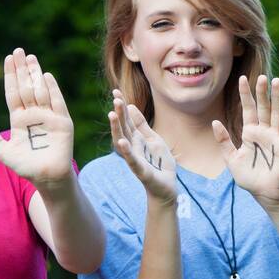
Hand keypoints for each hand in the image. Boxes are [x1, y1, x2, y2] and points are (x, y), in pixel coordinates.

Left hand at [0, 48, 74, 187]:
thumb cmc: (25, 166)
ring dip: (36, 74)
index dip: (10, 76)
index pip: (13, 92)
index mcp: (19, 118)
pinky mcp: (62, 121)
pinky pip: (57, 102)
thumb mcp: (2, 152)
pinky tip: (46, 76)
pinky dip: (52, 89)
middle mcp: (34, 114)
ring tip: (31, 58)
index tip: (8, 59)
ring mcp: (49, 116)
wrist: (47, 178)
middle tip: (19, 51)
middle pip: (26, 86)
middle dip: (22, 69)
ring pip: (40, 90)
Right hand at [108, 88, 178, 203]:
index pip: (127, 120)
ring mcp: (135, 159)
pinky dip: (126, 151)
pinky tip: (122, 142)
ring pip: (123, 142)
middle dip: (119, 113)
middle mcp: (132, 148)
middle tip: (116, 98)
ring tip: (112, 114)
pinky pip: (132, 160)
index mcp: (136, 139)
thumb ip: (142, 125)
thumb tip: (130, 106)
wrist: (166, 187)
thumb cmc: (159, 163)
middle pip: (123, 128)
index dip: (122, 107)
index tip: (115, 91)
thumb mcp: (153, 139)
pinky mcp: (141, 171)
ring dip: (117, 129)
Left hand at [213, 75, 278, 209]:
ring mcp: (275, 136)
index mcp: (250, 132)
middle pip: (263, 107)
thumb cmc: (248, 176)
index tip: (241, 79)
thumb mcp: (231, 158)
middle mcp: (264, 131)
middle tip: (263, 77)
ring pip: (277, 113)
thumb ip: (224, 141)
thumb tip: (214, 122)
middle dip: (263, 92)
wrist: (263, 192)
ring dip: (278, 98)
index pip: (247, 109)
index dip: (245, 94)